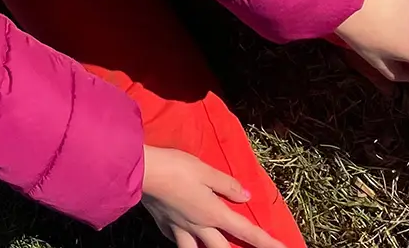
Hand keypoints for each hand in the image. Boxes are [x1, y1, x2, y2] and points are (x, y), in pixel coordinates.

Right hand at [140, 145, 286, 247]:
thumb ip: (227, 185)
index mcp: (214, 214)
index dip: (268, 243)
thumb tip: (245, 196)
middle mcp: (199, 226)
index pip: (247, 232)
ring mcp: (180, 227)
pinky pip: (176, 238)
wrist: (141, 171)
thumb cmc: (176, 168)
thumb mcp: (206, 170)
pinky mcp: (163, 223)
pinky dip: (182, 241)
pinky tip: (180, 237)